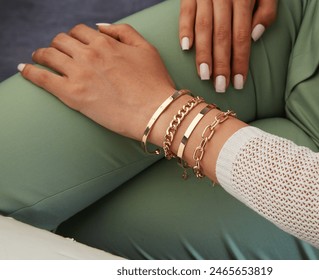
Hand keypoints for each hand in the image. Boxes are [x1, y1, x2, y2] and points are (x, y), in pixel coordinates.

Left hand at [18, 24, 175, 140]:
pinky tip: (24, 69)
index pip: (79, 31)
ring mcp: (79, 73)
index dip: (75, 37)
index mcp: (106, 43)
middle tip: (58, 54)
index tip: (74, 45)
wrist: (156, 112)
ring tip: (38, 59)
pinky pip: (41, 78)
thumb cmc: (155, 83)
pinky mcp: (72, 94)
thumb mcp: (147, 48)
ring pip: (48, 55)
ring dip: (41, 55)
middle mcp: (89, 54)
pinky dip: (29, 71)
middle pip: (61, 40)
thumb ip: (124, 32)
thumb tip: (100, 26)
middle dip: (58, 45)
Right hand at [179, 0, 277, 91]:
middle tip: (220, 87)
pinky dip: (184, 29)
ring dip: (203, 54)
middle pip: (221, 36)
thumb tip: (254, 37)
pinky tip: (186, 48)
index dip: (240, 61)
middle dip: (221, 64)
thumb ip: (266, 10)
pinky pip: (185, 11)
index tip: (238, 83)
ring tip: (204, 76)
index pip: (241, 36)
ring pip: (203, 27)